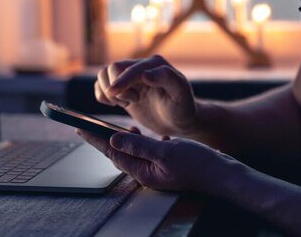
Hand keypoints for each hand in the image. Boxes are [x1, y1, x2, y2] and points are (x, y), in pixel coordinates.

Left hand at [76, 127, 234, 192]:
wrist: (221, 173)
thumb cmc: (197, 164)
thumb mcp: (166, 152)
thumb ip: (140, 146)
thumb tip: (114, 140)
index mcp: (143, 171)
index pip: (112, 153)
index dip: (95, 140)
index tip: (79, 129)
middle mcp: (146, 172)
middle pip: (119, 153)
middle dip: (104, 139)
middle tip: (88, 126)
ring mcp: (155, 169)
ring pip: (133, 152)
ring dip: (123, 139)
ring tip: (116, 129)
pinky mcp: (164, 164)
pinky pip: (147, 152)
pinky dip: (142, 141)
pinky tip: (144, 134)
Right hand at [94, 55, 195, 135]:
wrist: (177, 120)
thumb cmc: (182, 108)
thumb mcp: (181, 94)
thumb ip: (167, 79)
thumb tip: (145, 74)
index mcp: (155, 64)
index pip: (130, 68)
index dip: (121, 81)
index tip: (113, 94)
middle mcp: (141, 66)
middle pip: (113, 68)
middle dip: (116, 88)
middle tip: (131, 102)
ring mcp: (129, 76)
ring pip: (104, 74)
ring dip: (108, 91)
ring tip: (126, 103)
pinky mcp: (121, 87)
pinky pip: (101, 85)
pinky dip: (102, 95)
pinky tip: (118, 104)